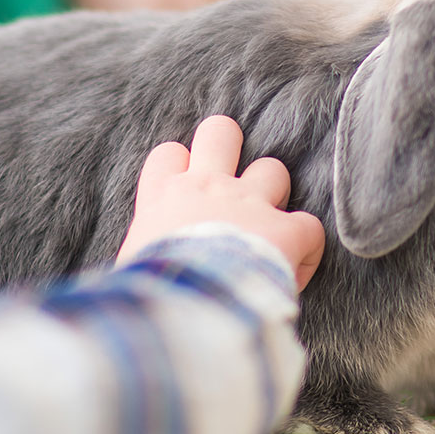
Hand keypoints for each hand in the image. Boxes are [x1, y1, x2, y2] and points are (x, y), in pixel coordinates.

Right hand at [116, 115, 323, 291]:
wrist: (188, 302)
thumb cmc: (149, 291)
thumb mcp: (129, 268)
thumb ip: (138, 259)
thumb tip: (125, 282)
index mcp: (164, 197)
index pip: (169, 154)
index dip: (181, 166)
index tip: (185, 193)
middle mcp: (208, 187)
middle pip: (220, 131)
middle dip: (230, 147)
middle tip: (232, 181)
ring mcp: (249, 203)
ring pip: (272, 168)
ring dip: (273, 193)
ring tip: (267, 225)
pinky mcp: (285, 229)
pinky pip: (309, 225)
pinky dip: (306, 245)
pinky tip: (296, 267)